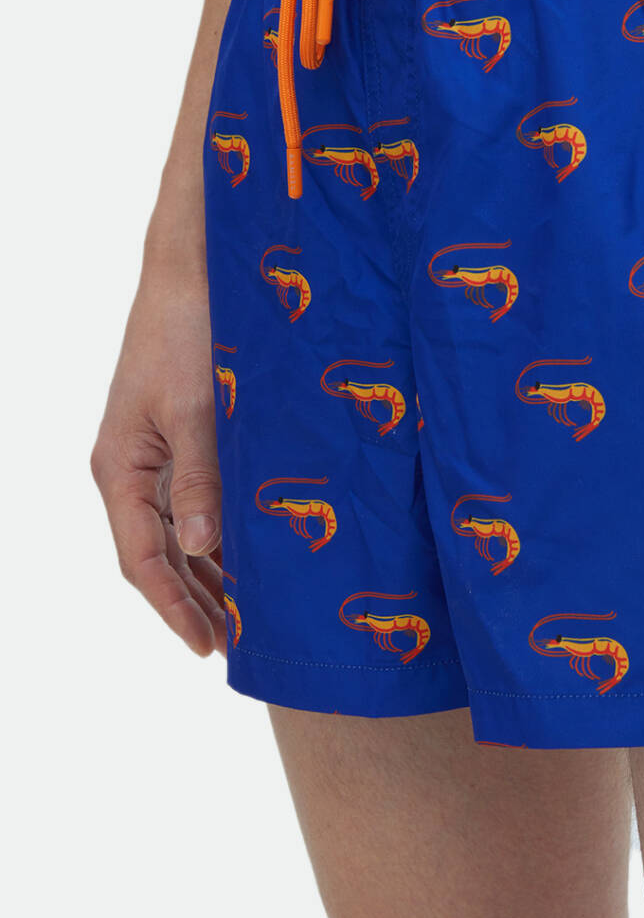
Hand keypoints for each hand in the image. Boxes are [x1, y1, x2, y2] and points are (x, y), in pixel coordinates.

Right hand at [91, 250, 227, 656]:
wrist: (194, 270)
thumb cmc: (189, 331)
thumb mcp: (198, 408)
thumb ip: (200, 478)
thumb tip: (203, 548)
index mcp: (120, 468)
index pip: (142, 560)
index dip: (175, 607)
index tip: (209, 647)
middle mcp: (130, 469)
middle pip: (159, 556)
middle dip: (195, 602)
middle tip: (238, 646)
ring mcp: (153, 455)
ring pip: (177, 534)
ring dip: (208, 575)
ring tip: (247, 616)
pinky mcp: (180, 438)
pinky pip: (194, 503)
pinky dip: (219, 535)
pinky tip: (249, 556)